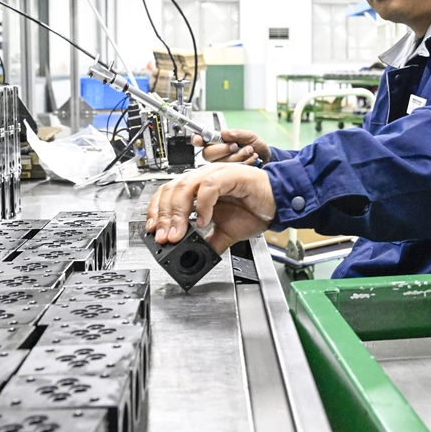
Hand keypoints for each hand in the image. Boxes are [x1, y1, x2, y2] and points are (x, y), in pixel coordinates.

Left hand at [146, 163, 275, 252]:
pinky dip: (203, 205)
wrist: (277, 205)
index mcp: (198, 188)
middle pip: (172, 189)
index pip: (167, 192)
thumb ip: (207, 242)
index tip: (153, 230)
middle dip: (163, 215)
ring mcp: (216, 175)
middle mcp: (204, 178)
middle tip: (165, 237)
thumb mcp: (225, 232)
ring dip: (178, 212)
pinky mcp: (231, 175)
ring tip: (179, 232)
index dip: (156, 209)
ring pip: (186, 186)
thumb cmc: (254, 210)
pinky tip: (204, 221)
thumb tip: (192, 256)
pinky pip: (210, 187)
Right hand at [193, 129, 270, 165]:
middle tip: (236, 146)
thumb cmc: (257, 148)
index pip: (203, 141)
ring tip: (249, 151)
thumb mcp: (250, 136)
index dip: (197, 139)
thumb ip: (237, 133)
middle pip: (208, 154)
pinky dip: (244, 164)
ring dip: (238, 156)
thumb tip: (224, 132)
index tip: (198, 138)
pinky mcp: (229, 176)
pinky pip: (230, 172)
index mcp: (219, 143)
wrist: (268, 161)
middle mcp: (218, 155)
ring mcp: (223, 167)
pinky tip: (251, 160)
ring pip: (220, 163)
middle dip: (224, 149)